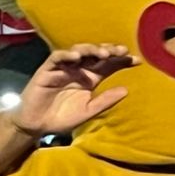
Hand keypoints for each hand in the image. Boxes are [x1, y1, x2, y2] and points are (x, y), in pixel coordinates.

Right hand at [14, 45, 135, 137]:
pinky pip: (57, 58)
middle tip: (123, 51)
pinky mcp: (47, 70)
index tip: (137, 61)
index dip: (122, 61)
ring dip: (91, 50)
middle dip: (110, 51)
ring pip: (79, 51)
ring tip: (104, 53)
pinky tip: (76, 57)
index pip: (109, 65)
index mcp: (90, 78)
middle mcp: (79, 69)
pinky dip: (66, 55)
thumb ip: (105, 101)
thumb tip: (126, 91)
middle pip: (96, 55)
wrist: (37, 125)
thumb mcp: (88, 111)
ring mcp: (63, 68)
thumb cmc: (62, 117)